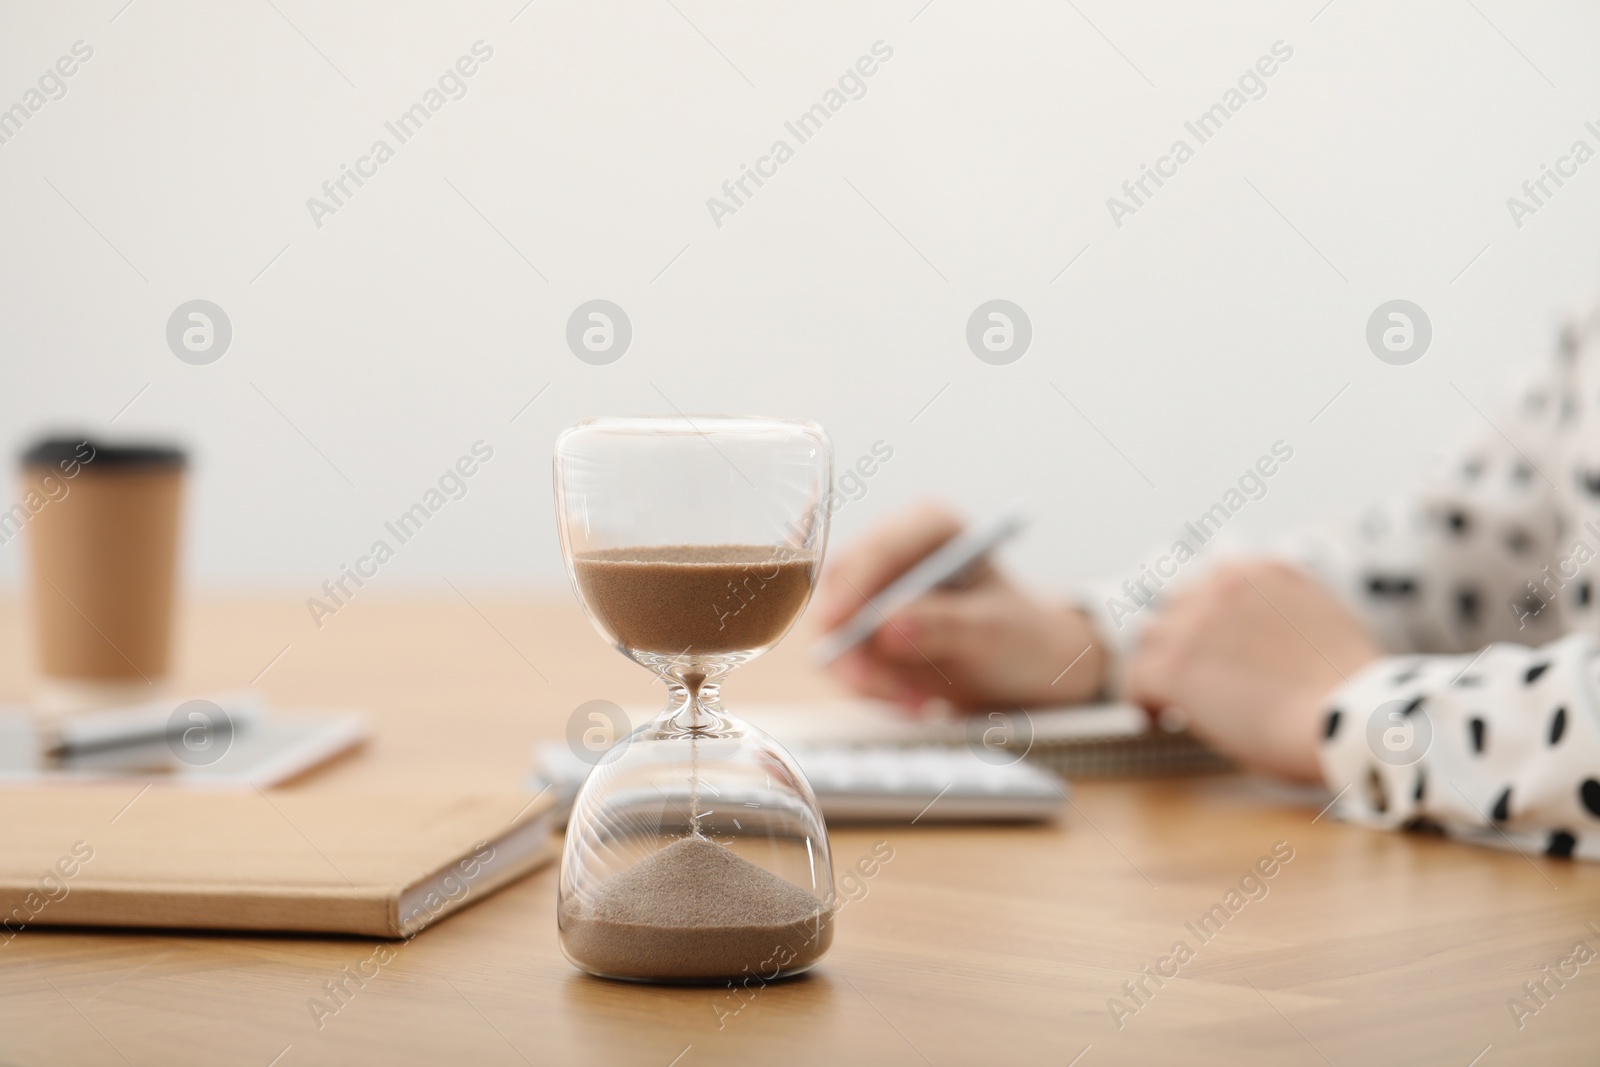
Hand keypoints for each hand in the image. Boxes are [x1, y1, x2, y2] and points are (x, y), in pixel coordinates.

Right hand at [813, 501, 1104, 710]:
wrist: (1028, 667)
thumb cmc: (1020, 635)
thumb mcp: (992, 630)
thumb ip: (943, 625)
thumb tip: (887, 628)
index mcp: (930, 527)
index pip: (880, 548)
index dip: (855, 583)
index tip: (841, 622)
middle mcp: (894, 553)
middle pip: (843, 590)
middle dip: (854, 643)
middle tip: (876, 685)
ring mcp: (875, 594)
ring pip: (836, 633)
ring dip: (869, 676)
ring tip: (921, 704)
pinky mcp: (865, 633)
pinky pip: (846, 663)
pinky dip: (874, 689)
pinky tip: (918, 703)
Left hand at [1126, 559, 1381, 780]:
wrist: (1355, 718)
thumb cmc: (1350, 688)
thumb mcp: (1320, 621)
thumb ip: (1280, 613)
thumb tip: (1256, 638)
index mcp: (1262, 569)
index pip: (1211, 586)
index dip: (1206, 622)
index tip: (1210, 650)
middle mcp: (1223, 583)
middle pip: (1177, 608)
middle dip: (1184, 642)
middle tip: (1193, 679)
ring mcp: (1195, 621)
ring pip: (1154, 640)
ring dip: (1163, 667)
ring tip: (1173, 700)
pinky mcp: (1175, 664)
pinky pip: (1138, 678)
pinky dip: (1145, 700)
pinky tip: (1159, 717)